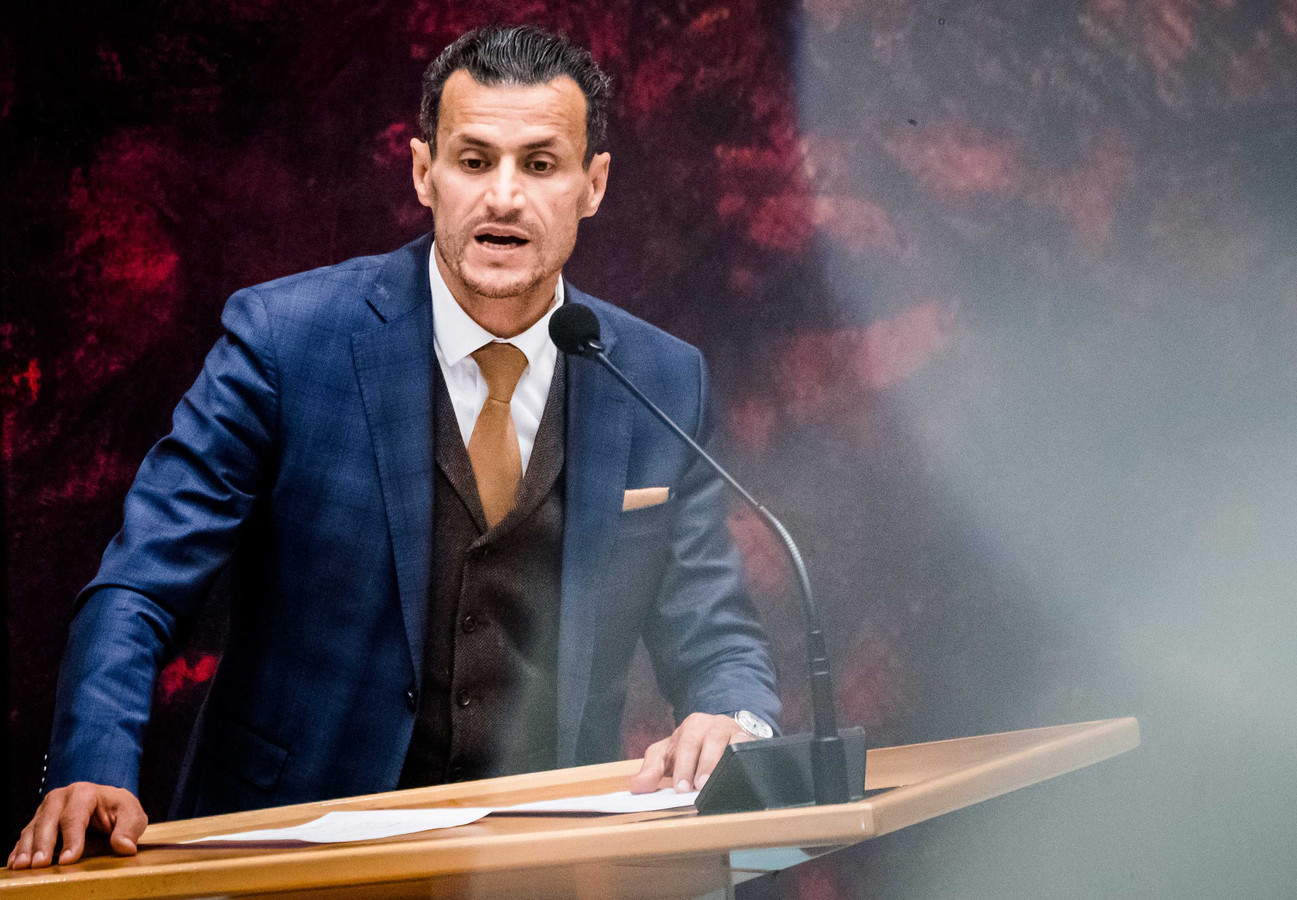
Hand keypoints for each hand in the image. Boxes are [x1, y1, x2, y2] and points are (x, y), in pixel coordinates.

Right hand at [8, 782, 146, 868]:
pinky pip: (24, 836)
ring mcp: (46, 809)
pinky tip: (14, 865)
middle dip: (43, 844)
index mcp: (84, 792)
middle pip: (48, 821)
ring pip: (32, 828)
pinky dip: (18, 850)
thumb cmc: (119, 811)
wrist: (106, 805)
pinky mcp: (37, 822)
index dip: (72, 839)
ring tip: (23, 867)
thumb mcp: (132, 816)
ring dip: (26, 849)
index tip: (69, 860)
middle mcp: (61, 797)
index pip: (75, 816)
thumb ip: (129, 829)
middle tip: (40, 865)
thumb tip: (124, 847)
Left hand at [629, 712, 753, 793]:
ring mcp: (726, 729)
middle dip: (691, 766)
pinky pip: (742, 744)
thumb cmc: (694, 749)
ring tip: (707, 783)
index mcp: (687, 729)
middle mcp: (705, 725)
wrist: (728, 734)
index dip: (678, 767)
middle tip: (691, 789)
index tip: (679, 788)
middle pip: (694, 742)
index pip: (677, 747)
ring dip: (711, 762)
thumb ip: (651, 771)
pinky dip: (738, 754)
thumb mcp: (671, 757)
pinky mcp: (745, 737)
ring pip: (717, 740)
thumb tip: (637, 787)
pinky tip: (735, 769)